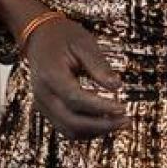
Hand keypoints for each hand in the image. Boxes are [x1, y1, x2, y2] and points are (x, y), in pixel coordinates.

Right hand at [23, 16, 127, 138]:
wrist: (41, 37)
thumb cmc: (63, 36)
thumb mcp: (84, 43)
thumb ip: (99, 65)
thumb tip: (116, 86)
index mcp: (50, 75)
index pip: (75, 99)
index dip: (100, 107)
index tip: (122, 108)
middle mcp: (43, 94)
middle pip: (71, 121)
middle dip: (101, 125)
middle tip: (125, 120)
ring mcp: (43, 104)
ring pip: (69, 130)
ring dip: (95, 131)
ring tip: (119, 122)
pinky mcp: (48, 109)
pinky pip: (66, 127)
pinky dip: (86, 129)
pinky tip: (105, 121)